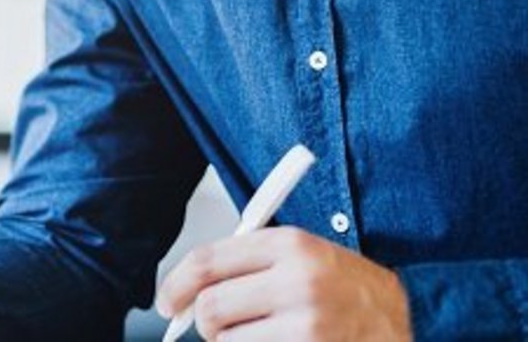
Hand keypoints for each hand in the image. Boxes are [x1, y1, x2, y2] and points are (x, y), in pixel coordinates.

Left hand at [156, 226, 411, 340]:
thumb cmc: (347, 288)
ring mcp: (307, 327)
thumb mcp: (301, 253)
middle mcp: (297, 282)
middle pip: (211, 308)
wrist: (410, 321)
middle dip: (206, 322)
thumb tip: (188, 287)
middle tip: (219, 324)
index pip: (209, 261)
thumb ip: (247, 262)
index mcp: (289, 244)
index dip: (177, 283)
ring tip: (264, 335)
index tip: (168, 301)